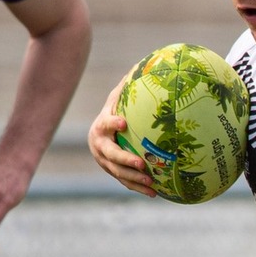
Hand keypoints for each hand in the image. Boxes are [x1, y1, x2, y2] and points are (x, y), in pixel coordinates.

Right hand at [88, 81, 156, 196]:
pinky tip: (155, 192)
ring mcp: (104, 161)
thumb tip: (143, 63)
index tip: (123, 122)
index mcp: (101, 126)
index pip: (105, 124)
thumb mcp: (118, 98)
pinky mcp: (112, 172)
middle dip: (126, 160)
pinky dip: (138, 187)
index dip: (112, 124)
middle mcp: (99, 146)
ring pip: (118, 172)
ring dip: (134, 178)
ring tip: (151, 182)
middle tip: (141, 163)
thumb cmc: (115, 112)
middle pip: (111, 155)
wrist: (101, 134)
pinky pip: (125, 182)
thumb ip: (127, 86)